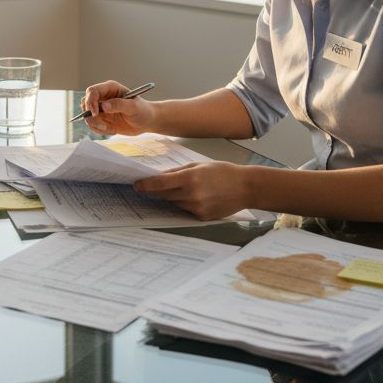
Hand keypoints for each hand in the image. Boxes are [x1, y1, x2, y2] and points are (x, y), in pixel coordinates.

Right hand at [81, 80, 155, 135]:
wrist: (147, 122)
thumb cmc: (143, 111)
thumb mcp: (134, 107)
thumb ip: (119, 104)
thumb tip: (104, 105)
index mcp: (110, 88)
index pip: (92, 91)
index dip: (90, 102)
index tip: (96, 114)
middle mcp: (104, 97)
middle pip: (85, 103)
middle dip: (91, 116)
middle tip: (104, 126)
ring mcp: (101, 108)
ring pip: (87, 115)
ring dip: (96, 125)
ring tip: (111, 129)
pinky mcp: (102, 118)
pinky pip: (92, 124)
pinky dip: (99, 130)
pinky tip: (112, 130)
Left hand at [133, 162, 250, 219]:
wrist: (245, 187)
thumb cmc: (223, 172)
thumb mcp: (199, 165)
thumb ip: (178, 171)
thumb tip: (160, 176)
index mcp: (190, 178)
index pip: (160, 184)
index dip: (145, 185)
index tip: (136, 185)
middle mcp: (192, 194)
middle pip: (164, 195)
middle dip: (156, 191)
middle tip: (148, 187)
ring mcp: (197, 208)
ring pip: (174, 203)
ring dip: (172, 197)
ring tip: (181, 189)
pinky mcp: (202, 217)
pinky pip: (186, 210)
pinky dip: (185, 204)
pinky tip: (195, 197)